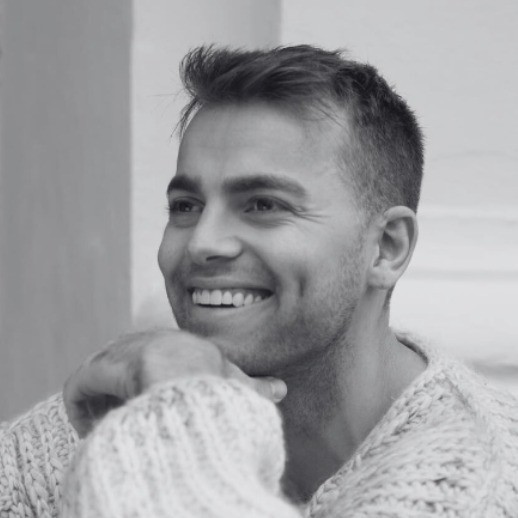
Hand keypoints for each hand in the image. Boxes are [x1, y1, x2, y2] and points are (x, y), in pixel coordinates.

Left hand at [63, 328, 286, 437]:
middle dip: (122, 388)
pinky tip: (85, 425)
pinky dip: (80, 404)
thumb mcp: (240, 387)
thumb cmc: (218, 387)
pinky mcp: (102, 368)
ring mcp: (125, 352)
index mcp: (179, 344)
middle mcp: (150, 341)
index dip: (148, 380)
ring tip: (102, 427)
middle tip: (122, 418)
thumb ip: (255, 387)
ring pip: (104, 373)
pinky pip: (82, 383)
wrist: (193, 385)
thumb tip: (282, 389)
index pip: (155, 355)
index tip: (146, 405)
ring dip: (100, 400)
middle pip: (127, 363)